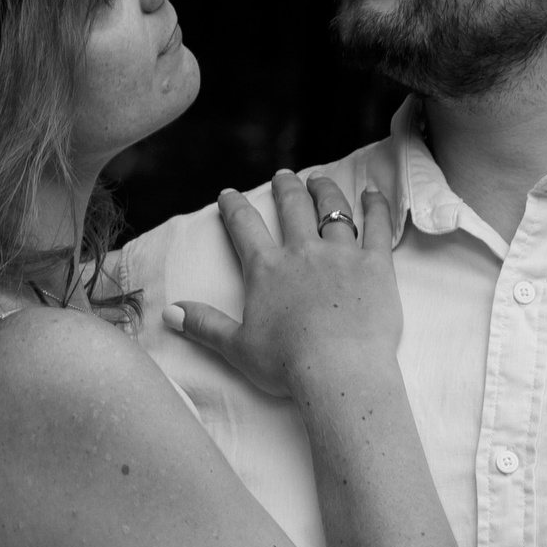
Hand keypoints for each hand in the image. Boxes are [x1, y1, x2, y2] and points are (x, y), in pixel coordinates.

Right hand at [165, 172, 401, 403]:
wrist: (337, 372)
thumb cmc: (286, 364)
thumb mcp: (236, 347)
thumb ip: (204, 324)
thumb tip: (169, 312)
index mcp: (267, 270)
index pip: (245, 227)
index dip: (234, 207)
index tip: (228, 194)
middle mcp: (302, 252)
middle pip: (292, 208)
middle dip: (286, 188)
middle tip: (284, 175)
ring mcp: (342, 254)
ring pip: (334, 210)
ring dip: (325, 191)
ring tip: (321, 181)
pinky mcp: (376, 265)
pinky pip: (378, 226)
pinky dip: (377, 206)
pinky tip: (373, 192)